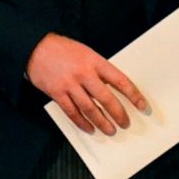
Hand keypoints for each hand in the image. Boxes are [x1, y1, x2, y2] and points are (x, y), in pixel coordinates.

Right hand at [27, 32, 146, 135]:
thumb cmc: (64, 49)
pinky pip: (72, 112)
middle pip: (106, 99)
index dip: (134, 95)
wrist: (35, 47)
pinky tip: (89, 128)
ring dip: (102, 122)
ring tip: (110, 130)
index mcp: (96, 62)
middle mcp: (84, 74)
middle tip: (126, 123)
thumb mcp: (87, 53)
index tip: (142, 106)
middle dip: (118, 114)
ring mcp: (69, 85)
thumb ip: (100, 69)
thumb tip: (115, 88)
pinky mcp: (56, 93)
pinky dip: (81, 122)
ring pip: (90, 109)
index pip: (121, 81)